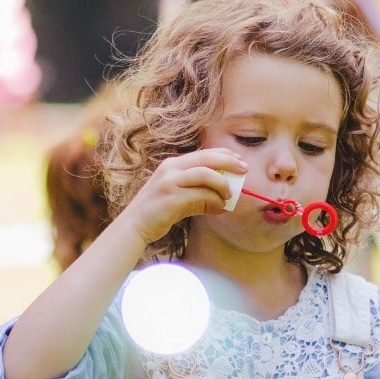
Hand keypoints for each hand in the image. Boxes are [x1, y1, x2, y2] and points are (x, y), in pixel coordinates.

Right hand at [119, 149, 247, 244]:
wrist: (135, 225)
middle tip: (244, 170)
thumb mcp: (179, 195)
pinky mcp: (172, 198)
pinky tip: (220, 207)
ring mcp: (170, 182)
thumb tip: (225, 201)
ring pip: (206, 175)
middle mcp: (171, 168)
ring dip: (222, 184)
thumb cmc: (159, 210)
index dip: (224, 154)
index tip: (239, 160)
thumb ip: (200, 194)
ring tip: (229, 195)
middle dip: (229, 162)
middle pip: (207, 158)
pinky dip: (214, 200)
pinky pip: (201, 195)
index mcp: (173, 164)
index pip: (204, 153)